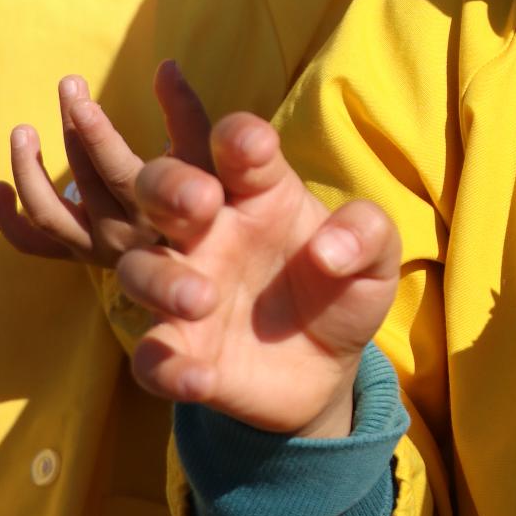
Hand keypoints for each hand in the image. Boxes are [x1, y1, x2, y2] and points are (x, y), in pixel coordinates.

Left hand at [0, 60, 212, 268]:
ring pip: (46, 213)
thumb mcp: (203, 160)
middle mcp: (121, 235)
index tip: (81, 102)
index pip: (118, 172)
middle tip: (69, 84)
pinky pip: (31, 243)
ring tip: (22, 130)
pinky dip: (7, 219)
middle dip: (72, 127)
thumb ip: (185, 114)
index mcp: (154, 212)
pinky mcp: (78, 253)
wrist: (197, 260)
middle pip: (84, 178)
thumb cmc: (204, 201)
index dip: (96, 137)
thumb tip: (166, 65)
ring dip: (27, 171)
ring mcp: (94, 249)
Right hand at [117, 113, 400, 436]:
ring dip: (161, 279)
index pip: (236, 145)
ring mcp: (186, 289)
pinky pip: (151, 357)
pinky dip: (165, 367)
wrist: (330, 365)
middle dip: (168, 184)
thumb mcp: (375, 257)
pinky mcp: (180, 352)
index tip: (253, 145)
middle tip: (199, 201)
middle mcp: (211, 231)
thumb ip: (366, 234)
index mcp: (258, 192)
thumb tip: (329, 251)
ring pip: (140, 268)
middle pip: (161, 186)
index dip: (238, 137)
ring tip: (202, 298)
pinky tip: (200, 378)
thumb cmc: (343, 287)